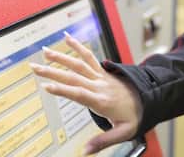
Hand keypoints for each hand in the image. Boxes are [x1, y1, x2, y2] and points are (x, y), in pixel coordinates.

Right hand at [30, 33, 142, 154]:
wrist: (149, 99)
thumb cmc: (134, 116)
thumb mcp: (123, 133)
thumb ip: (103, 141)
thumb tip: (85, 150)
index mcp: (102, 101)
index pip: (80, 94)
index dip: (63, 90)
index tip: (47, 86)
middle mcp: (99, 86)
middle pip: (74, 77)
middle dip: (53, 72)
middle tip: (35, 67)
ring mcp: (100, 77)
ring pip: (79, 64)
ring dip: (61, 57)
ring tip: (44, 51)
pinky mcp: (102, 72)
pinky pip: (89, 57)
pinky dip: (78, 46)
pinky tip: (67, 38)